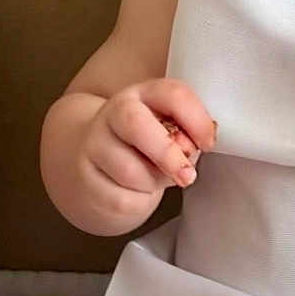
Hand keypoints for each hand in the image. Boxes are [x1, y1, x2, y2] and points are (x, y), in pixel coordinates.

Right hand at [77, 80, 216, 229]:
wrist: (94, 161)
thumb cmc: (144, 146)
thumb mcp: (168, 131)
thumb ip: (185, 135)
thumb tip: (189, 151)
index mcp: (143, 94)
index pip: (172, 94)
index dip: (196, 119)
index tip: (209, 143)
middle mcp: (114, 112)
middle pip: (135, 123)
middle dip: (167, 153)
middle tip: (188, 175)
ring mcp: (94, 144)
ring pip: (129, 170)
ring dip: (153, 183)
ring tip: (157, 180)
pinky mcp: (85, 177)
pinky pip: (120, 198)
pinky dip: (138, 201)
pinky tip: (137, 191)